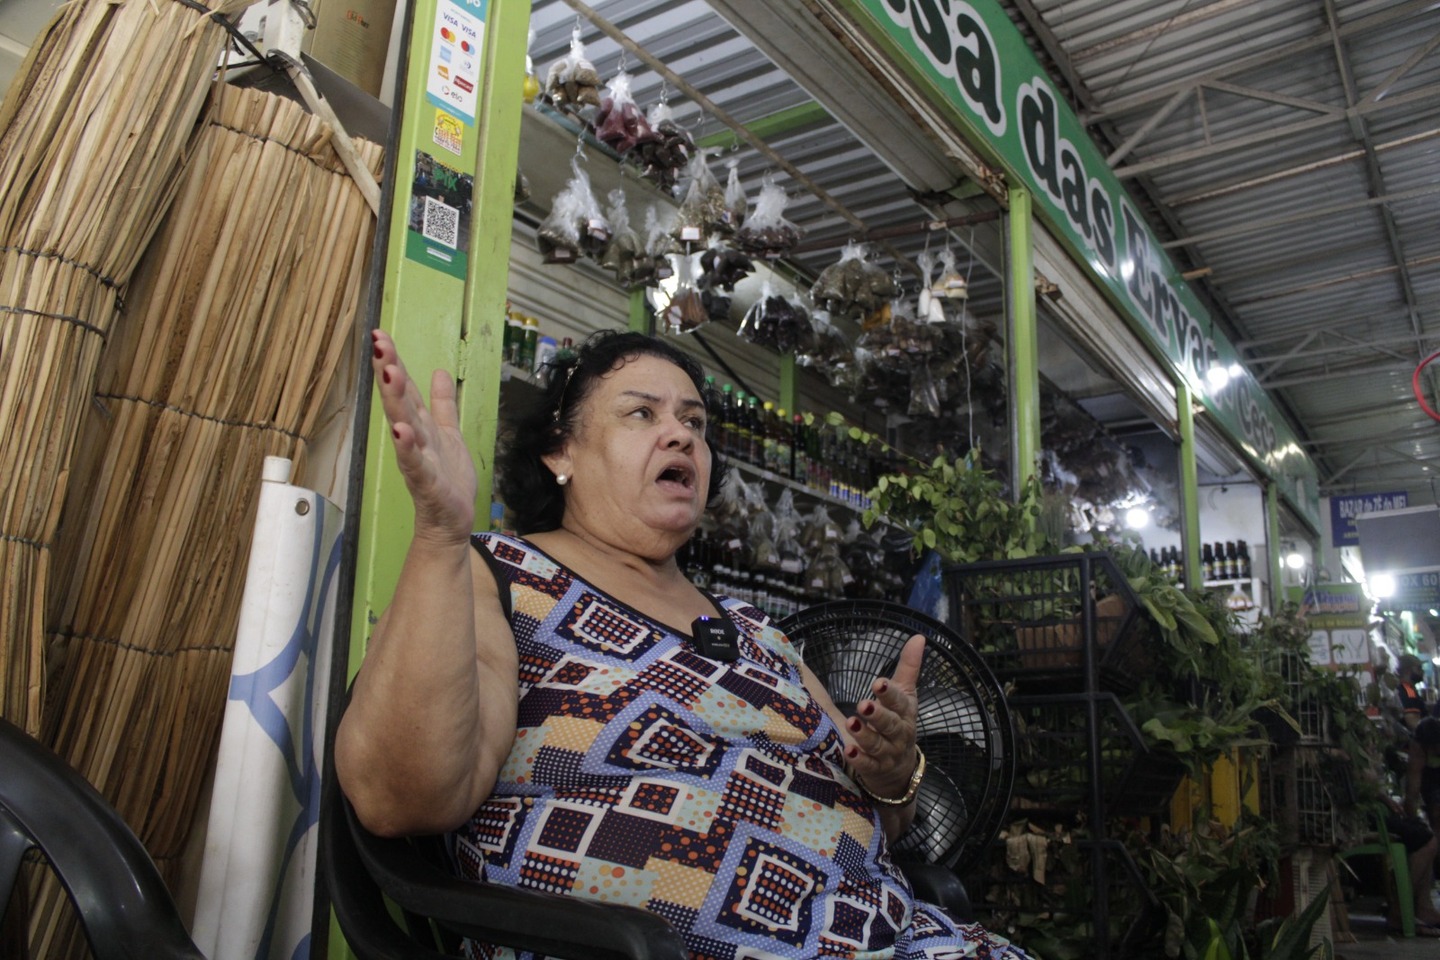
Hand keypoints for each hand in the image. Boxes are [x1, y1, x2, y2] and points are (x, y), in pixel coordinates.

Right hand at [371, 329, 477, 544]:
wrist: (450, 522)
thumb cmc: (448, 479)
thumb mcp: (449, 433)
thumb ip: (443, 405)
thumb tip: (439, 372)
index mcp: (420, 425)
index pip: (404, 388)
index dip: (392, 361)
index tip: (380, 334)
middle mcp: (413, 438)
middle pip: (399, 400)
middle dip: (388, 372)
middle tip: (378, 344)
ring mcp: (417, 459)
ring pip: (404, 425)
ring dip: (396, 401)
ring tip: (389, 374)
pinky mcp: (427, 482)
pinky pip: (415, 462)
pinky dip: (408, 447)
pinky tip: (401, 430)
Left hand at [841, 633, 924, 800]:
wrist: (900, 769)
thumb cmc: (898, 723)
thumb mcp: (905, 695)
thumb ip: (908, 667)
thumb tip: (918, 637)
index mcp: (905, 713)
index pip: (900, 701)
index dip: (890, 693)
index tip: (878, 682)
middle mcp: (899, 733)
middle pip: (890, 724)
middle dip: (878, 714)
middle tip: (863, 704)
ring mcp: (888, 753)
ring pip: (877, 744)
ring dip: (864, 735)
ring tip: (850, 723)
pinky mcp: (875, 770)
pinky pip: (868, 766)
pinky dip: (859, 759)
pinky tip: (847, 750)